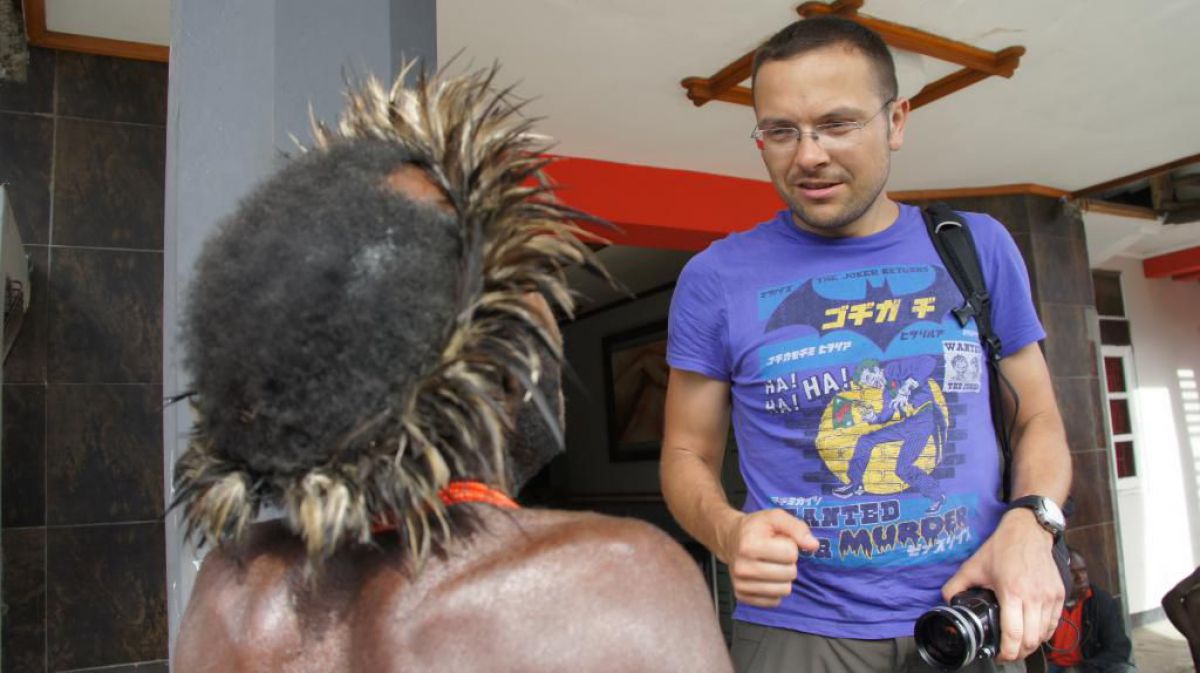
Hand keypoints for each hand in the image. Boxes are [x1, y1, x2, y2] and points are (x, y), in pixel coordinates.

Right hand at [719, 509, 819, 607]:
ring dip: (783, 578)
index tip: (778, 541)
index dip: (790, 546)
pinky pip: (774, 601)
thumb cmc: (756, 527)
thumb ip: (797, 528)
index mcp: (750, 545)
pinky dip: (774, 590)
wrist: (730, 539)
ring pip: (784, 590)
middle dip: (788, 563)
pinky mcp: (742, 596)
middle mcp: (743, 567)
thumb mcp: (775, 517)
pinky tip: (765, 577)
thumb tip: (813, 545)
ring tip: (771, 565)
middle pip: (790, 574)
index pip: (791, 554)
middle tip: (775, 554)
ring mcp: (741, 584)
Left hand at [941, 509, 1064, 661]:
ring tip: (1019, 645)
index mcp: (1012, 592)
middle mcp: (1034, 597)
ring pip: (1045, 634)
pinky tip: (1033, 632)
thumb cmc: (1002, 548)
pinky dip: (1044, 633)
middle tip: (1008, 653)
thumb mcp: (973, 566)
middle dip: (1019, 653)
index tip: (999, 656)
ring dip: (1032, 645)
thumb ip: (956, 585)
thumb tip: (946, 601)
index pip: (1014, 634)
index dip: (1007, 652)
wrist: (1028, 531)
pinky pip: (1055, 623)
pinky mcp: (1059, 594)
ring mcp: (1050, 596)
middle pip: (1031, 640)